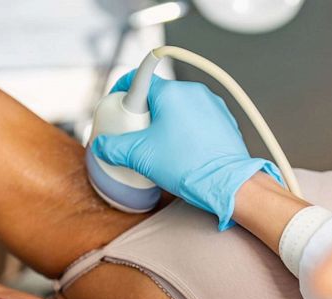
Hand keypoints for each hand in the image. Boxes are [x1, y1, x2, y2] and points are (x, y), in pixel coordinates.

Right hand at [89, 70, 283, 229]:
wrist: (229, 185)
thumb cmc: (189, 166)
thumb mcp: (140, 156)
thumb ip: (113, 147)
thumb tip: (101, 145)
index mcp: (172, 92)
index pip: (139, 79)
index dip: (123, 92)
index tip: (118, 106)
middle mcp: (195, 93)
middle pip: (160, 96)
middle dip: (146, 113)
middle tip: (139, 135)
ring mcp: (214, 107)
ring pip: (181, 109)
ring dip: (168, 123)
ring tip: (163, 148)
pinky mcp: (226, 122)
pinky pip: (200, 120)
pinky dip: (188, 131)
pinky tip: (185, 151)